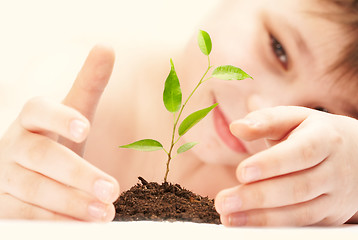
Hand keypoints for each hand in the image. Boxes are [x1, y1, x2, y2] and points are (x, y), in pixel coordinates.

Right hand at [0, 45, 119, 220]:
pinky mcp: (1, 206)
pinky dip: (53, 222)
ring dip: (70, 203)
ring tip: (105, 213)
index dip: (58, 116)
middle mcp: (13, 147)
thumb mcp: (73, 115)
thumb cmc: (55, 142)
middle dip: (77, 174)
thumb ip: (88, 85)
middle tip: (112, 189)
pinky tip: (81, 227)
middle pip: (40, 156)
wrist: (27, 177)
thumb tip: (107, 47)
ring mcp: (3, 178)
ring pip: (33, 190)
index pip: (37, 110)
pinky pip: (24, 217)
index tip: (85, 125)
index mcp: (31, 121)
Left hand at [215, 106, 357, 225]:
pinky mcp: (331, 216)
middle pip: (297, 188)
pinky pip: (303, 226)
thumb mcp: (296, 118)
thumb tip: (237, 127)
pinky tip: (248, 225)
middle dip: (257, 197)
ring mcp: (335, 196)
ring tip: (229, 217)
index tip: (241, 172)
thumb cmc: (315, 133)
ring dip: (261, 219)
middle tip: (223, 201)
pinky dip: (274, 228)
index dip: (271, 164)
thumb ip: (266, 121)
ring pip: (300, 213)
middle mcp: (334, 170)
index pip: (300, 153)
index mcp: (325, 138)